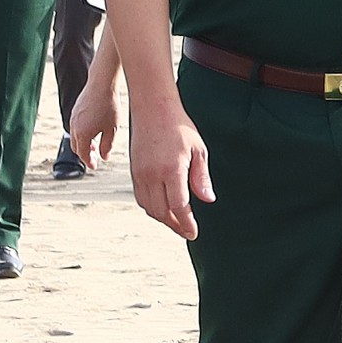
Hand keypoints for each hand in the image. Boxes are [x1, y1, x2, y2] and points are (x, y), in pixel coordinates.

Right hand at [69, 73, 118, 169]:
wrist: (101, 85)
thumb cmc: (109, 107)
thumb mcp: (112, 129)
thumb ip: (107, 145)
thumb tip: (104, 157)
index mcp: (82, 134)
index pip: (82, 154)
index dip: (89, 161)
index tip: (95, 166)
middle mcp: (74, 128)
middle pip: (76, 147)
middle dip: (84, 154)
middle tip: (94, 158)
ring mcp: (73, 119)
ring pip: (74, 137)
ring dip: (83, 144)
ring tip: (94, 146)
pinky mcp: (75, 111)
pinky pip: (75, 128)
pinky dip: (82, 134)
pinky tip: (93, 131)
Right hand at [129, 97, 213, 239]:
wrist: (152, 109)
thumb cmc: (179, 127)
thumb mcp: (198, 150)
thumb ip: (201, 177)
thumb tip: (207, 199)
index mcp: (171, 170)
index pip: (178, 207)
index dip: (186, 223)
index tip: (194, 233)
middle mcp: (152, 175)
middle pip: (161, 212)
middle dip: (175, 225)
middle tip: (187, 231)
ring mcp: (139, 174)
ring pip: (148, 207)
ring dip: (162, 218)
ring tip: (177, 223)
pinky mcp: (133, 171)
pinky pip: (140, 197)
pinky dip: (151, 207)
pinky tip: (163, 208)